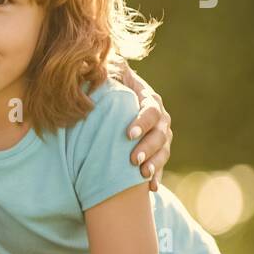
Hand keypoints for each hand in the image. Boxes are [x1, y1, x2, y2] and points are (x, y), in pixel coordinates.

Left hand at [115, 61, 171, 190]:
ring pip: (163, 151)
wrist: (117, 97)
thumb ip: (105, 70)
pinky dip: (156, 176)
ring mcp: (161, 135)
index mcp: (148, 98)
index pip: (149, 110)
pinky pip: (160, 164)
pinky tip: (151, 189)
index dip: (141, 122)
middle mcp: (160, 117)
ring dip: (155, 164)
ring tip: (143, 175)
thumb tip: (90, 63)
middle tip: (134, 160)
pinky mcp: (158, 150)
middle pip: (160, 133)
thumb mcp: (108, 74)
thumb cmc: (109, 85)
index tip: (127, 134)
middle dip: (148, 147)